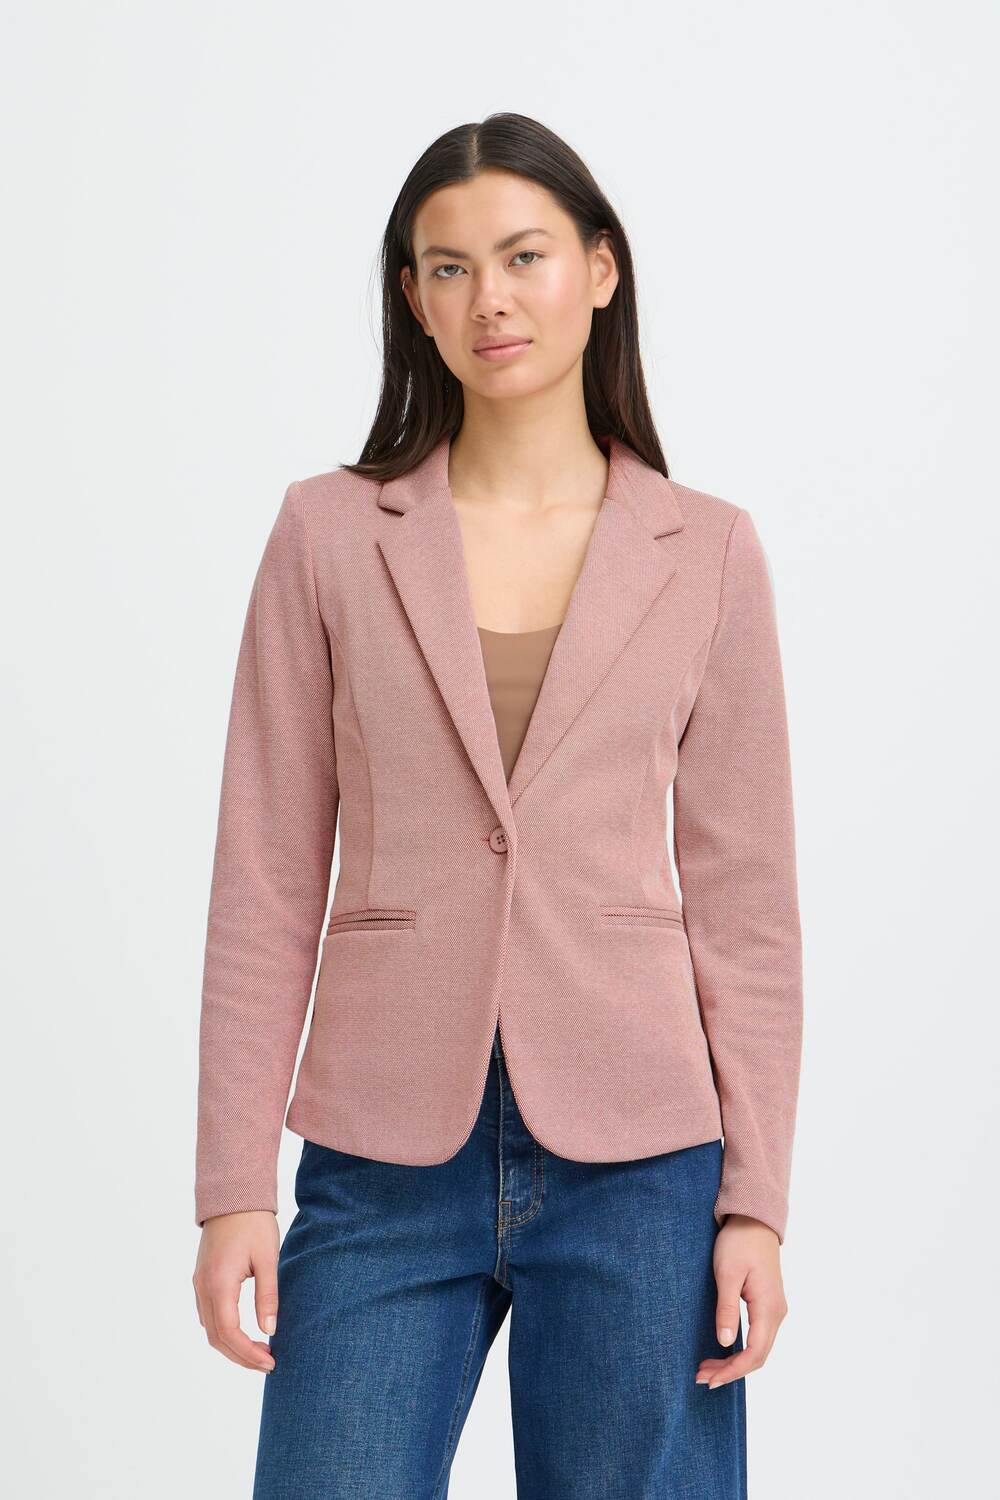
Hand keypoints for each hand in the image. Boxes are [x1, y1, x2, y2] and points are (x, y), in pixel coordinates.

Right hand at [193, 1210, 279, 1371]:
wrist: (233, 1195)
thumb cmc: (254, 1223)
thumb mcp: (267, 1258)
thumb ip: (268, 1296)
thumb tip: (270, 1330)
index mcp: (219, 1283)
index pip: (229, 1333)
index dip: (248, 1353)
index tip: (270, 1361)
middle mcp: (203, 1287)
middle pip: (216, 1338)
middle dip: (241, 1356)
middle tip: (268, 1362)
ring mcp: (199, 1283)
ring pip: (210, 1329)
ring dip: (231, 1346)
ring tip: (260, 1351)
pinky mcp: (201, 1278)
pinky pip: (208, 1315)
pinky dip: (223, 1331)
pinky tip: (244, 1332)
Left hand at [695, 1214, 787, 1388]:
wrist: (754, 1220)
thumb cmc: (739, 1242)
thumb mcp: (727, 1274)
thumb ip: (727, 1309)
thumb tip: (726, 1343)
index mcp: (768, 1308)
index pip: (755, 1353)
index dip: (733, 1371)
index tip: (710, 1379)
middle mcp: (777, 1313)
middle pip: (758, 1356)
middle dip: (731, 1371)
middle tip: (702, 1378)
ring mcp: (774, 1309)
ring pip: (758, 1348)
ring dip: (734, 1361)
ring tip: (707, 1368)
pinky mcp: (767, 1305)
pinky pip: (758, 1337)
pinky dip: (740, 1349)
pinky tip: (722, 1350)